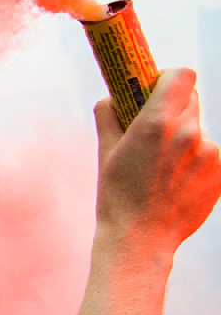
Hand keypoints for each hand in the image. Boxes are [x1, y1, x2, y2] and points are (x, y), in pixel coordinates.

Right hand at [79, 68, 220, 314]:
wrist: (141, 240)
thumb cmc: (117, 196)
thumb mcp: (105, 153)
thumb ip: (109, 117)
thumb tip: (111, 98)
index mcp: (157, 123)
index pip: (182, 75)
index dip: (169, 77)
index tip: (156, 86)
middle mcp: (189, 133)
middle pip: (192, 98)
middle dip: (173, 106)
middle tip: (154, 124)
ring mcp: (209, 153)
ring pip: (198, 128)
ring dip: (182, 136)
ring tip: (161, 166)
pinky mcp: (220, 171)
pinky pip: (207, 153)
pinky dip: (193, 159)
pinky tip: (174, 181)